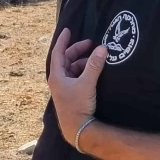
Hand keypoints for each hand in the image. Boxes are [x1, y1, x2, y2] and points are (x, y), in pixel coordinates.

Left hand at [48, 28, 107, 144]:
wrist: (77, 129)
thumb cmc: (77, 106)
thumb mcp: (87, 83)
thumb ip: (94, 65)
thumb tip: (102, 48)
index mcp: (56, 76)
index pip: (58, 52)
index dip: (63, 40)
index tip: (68, 30)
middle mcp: (58, 80)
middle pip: (66, 60)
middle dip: (77, 51)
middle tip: (91, 44)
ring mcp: (64, 88)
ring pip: (72, 69)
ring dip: (83, 62)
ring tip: (96, 59)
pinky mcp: (71, 94)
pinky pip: (76, 77)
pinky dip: (84, 71)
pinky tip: (94, 72)